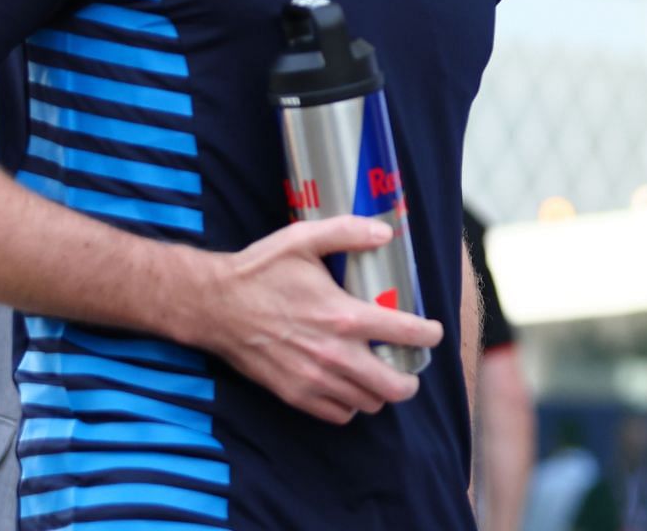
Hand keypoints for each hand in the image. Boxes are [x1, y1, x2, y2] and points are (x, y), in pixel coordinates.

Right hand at [195, 216, 443, 423]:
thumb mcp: (304, 238)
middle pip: (393, 386)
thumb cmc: (260, 270)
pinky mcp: (294, 394)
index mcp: (343, 316)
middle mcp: (333, 354)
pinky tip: (348, 385)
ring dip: (379, 391)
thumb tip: (386, 232)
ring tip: (377, 373)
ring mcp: (313, 379)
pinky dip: (350, 404)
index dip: (428, 335)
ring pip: (368, 403)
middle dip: (410, 378)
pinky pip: (338, 414)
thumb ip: (348, 232)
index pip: (405, 334)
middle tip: (410, 366)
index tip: (432, 333)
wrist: (214, 305)